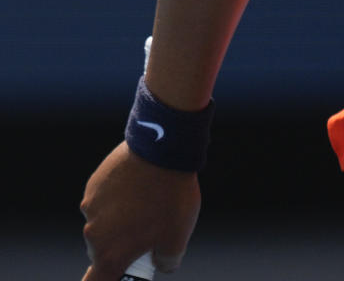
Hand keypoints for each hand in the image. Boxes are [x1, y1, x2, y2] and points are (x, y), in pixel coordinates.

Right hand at [80, 142, 200, 278]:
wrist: (163, 148)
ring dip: (119, 219)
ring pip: (103, 222)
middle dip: (121, 246)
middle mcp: (93, 233)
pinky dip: (117, 197)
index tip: (118, 274)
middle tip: (146, 230)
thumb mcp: (178, 237)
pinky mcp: (94, 182)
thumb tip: (162, 264)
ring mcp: (91, 205)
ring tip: (146, 201)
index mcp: (110, 254)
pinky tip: (138, 184)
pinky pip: (103, 198)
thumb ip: (166, 261)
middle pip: (102, 251)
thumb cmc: (170, 196)